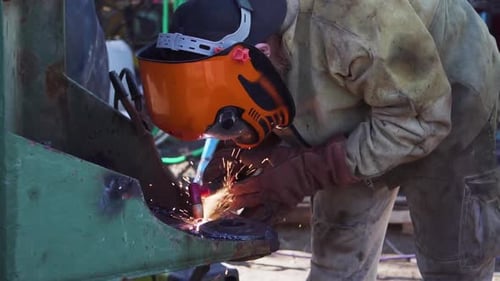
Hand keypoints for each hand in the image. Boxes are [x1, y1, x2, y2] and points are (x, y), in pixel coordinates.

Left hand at [203, 136, 358, 220]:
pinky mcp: (286, 205)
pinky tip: (255, 227)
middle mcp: (268, 194)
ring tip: (231, 222)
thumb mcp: (273, 154)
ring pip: (257, 213)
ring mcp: (277, 202)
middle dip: (231, 207)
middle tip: (218, 211)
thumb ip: (254, 157)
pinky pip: (272, 216)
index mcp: (264, 181)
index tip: (219, 193)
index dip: (229, 191)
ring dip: (244, 218)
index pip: (242, 188)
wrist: (316, 168)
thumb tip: (240, 156)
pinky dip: (262, 221)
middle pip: (246, 202)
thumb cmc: (295, 159)